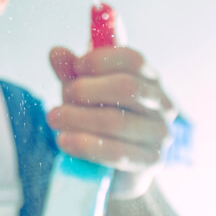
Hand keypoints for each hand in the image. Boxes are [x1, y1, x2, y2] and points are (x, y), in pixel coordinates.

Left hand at [47, 46, 176, 198]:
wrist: (110, 163)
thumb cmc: (96, 114)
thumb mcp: (81, 89)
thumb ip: (70, 71)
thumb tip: (56, 52)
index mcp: (147, 78)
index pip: (133, 60)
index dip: (100, 60)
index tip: (76, 66)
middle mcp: (161, 103)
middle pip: (127, 87)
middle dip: (86, 89)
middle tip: (63, 96)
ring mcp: (159, 133)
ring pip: (117, 121)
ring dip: (77, 118)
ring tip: (54, 118)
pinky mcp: (151, 161)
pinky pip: (117, 152)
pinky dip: (85, 144)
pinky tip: (64, 140)